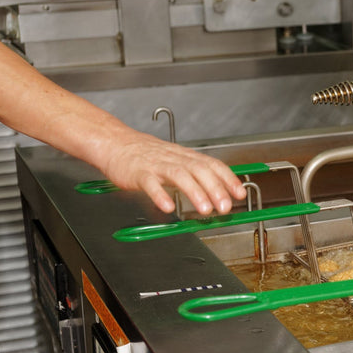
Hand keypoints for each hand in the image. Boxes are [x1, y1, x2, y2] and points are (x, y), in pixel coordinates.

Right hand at [0, 32, 246, 215]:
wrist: (113, 143)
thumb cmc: (146, 155)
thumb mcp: (175, 161)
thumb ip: (195, 176)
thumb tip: (218, 192)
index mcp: (185, 156)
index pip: (212, 165)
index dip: (228, 179)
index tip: (240, 194)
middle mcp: (174, 159)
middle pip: (200, 171)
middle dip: (216, 189)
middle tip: (226, 208)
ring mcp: (156, 165)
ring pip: (180, 176)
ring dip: (195, 193)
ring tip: (205, 210)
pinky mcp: (138, 173)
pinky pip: (150, 185)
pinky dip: (160, 196)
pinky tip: (168, 208)